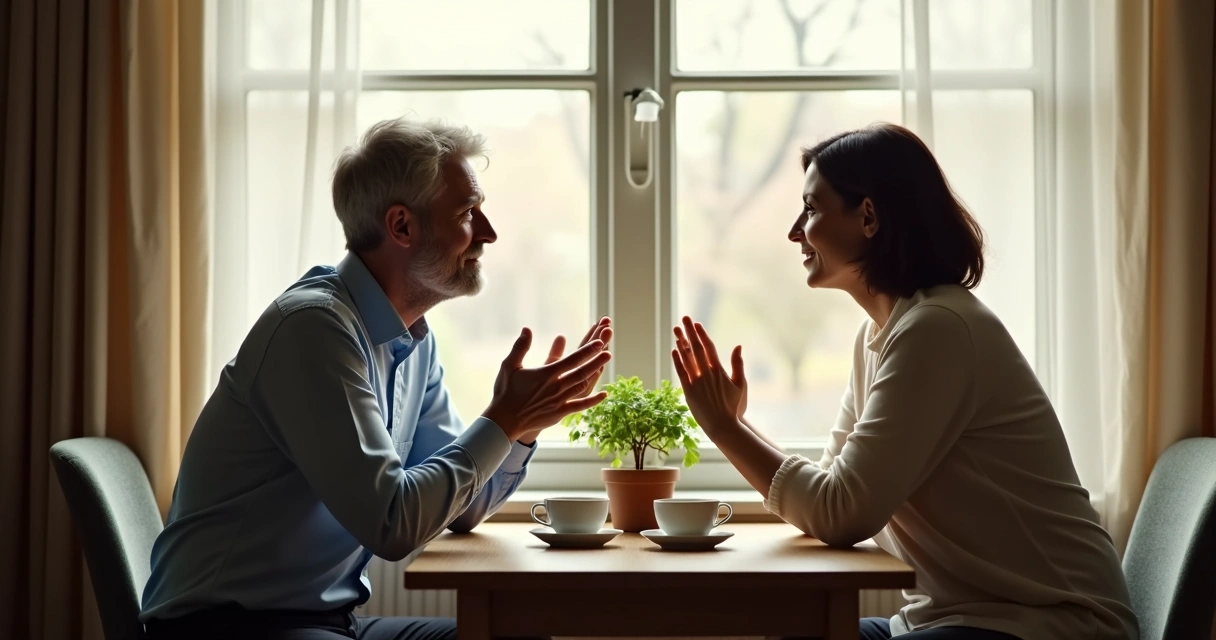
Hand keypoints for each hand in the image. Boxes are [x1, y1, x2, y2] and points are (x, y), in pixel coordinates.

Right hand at [516, 318, 613, 442]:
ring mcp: (560, 400)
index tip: (599, 342)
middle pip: (581, 372)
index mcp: (546, 374)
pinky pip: (580, 406)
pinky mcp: (560, 413)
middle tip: (609, 351)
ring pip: (583, 385)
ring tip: (606, 363)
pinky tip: (604, 395)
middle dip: (596, 360)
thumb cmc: (506, 392)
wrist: (504, 420)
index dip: (587, 351)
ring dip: (596, 373)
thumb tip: (527, 329)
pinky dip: (593, 400)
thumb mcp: (509, 366)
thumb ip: (520, 347)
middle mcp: (556, 387)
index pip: (571, 360)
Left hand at [671, 316, 746, 437]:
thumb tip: (738, 345)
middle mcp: (706, 373)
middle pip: (696, 348)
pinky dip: (677, 361)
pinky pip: (681, 373)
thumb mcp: (741, 384)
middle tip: (684, 319)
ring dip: (681, 343)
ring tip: (676, 330)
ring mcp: (696, 382)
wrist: (723, 426)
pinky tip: (674, 350)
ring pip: (687, 358)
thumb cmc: (734, 406)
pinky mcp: (688, 391)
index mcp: (719, 370)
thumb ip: (738, 364)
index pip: (709, 347)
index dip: (702, 334)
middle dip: (689, 332)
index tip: (696, 323)